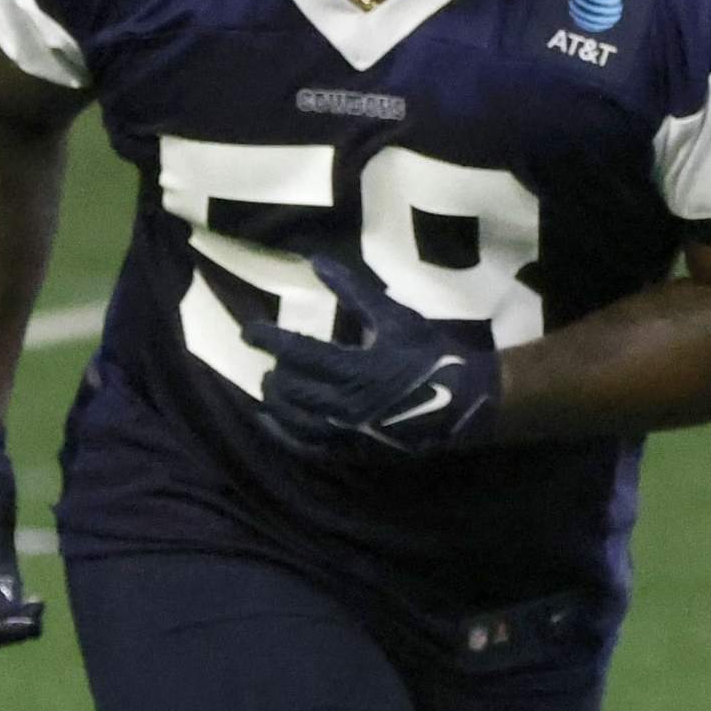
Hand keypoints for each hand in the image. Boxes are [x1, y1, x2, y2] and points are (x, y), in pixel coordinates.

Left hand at [242, 256, 498, 456]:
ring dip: (274, 403)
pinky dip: (282, 435)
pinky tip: (271, 423)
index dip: (268, 340)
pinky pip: (306, 447)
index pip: (297, 352)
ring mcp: (347, 433)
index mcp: (355, 368)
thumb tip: (316, 259)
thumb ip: (352, 290)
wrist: (462, 403)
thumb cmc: (429, 355)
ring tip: (266, 386)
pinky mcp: (351, 451)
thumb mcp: (393, 316)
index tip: (248, 330)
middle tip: (265, 357)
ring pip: (293, 421)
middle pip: (290, 389)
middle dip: (273, 372)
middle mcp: (345, 406)